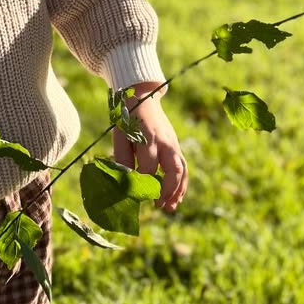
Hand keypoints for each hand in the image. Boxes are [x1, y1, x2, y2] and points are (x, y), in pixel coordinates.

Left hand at [112, 82, 187, 212]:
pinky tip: (176, 196)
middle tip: (158, 205)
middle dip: (167, 190)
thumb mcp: (120, 136)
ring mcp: (173, 143)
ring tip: (171, 207)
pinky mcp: (175, 145)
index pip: (148, 168)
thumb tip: (125, 183)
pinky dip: (182, 183)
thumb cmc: (128, 118)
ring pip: (182, 169)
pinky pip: (183, 166)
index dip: (143, 185)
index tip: (136, 197)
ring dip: (178, 190)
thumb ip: (123, 159)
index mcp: (148, 139)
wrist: (142, 97)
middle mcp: (164, 142)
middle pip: (173, 169)